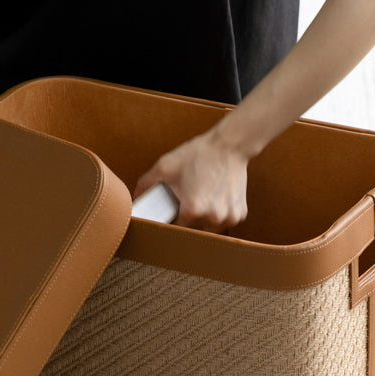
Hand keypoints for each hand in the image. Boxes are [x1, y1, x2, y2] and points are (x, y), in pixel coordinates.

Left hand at [133, 126, 248, 231]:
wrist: (230, 145)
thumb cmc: (198, 154)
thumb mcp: (166, 166)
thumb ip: (146, 186)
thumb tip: (135, 201)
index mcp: (192, 209)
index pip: (175, 229)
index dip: (172, 220)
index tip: (172, 213)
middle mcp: (212, 217)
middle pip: (193, 230)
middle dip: (188, 219)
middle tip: (190, 198)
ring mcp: (228, 217)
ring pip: (209, 228)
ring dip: (204, 218)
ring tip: (204, 197)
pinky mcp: (239, 215)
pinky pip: (224, 222)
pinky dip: (220, 213)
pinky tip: (217, 197)